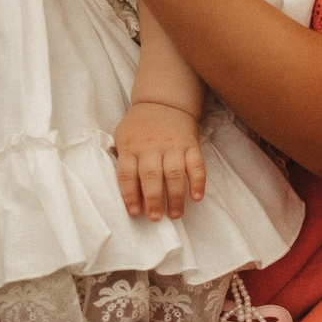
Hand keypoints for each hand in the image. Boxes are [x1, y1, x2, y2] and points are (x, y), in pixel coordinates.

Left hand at [113, 101, 206, 218]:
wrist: (163, 102)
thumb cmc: (140, 127)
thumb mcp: (123, 137)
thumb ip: (123, 161)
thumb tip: (127, 193)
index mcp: (131, 147)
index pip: (127, 174)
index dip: (130, 195)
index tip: (134, 212)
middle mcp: (151, 147)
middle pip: (151, 176)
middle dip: (153, 200)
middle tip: (155, 218)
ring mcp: (173, 145)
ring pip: (174, 173)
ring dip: (175, 196)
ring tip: (175, 214)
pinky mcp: (190, 145)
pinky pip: (196, 165)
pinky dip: (198, 182)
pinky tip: (197, 197)